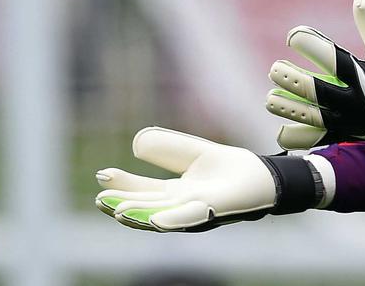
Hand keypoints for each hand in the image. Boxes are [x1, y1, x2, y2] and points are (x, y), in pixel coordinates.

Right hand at [95, 127, 321, 231]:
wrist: (264, 176)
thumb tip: (136, 144)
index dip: (122, 186)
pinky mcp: (217, 210)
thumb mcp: (191, 152)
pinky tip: (155, 220)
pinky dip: (174, 220)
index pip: (142, 192)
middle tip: (101, 201)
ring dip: (140, 215)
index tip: (102, 176)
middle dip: (123, 206)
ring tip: (118, 212)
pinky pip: (193, 217)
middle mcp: (182, 207)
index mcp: (175, 195)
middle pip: (147, 208)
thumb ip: (167, 148)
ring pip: (164, 217)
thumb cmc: (229, 168)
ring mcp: (199, 211)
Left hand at [266, 0, 364, 149]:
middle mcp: (358, 102)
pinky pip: (321, 141)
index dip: (312, 46)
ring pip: (315, 120)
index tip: (293, 36)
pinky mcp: (348, 136)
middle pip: (320, 93)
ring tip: (270, 100)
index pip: (335, 60)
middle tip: (274, 69)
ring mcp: (352, 123)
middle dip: (295, 81)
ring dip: (291, 110)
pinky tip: (282, 132)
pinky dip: (300, 139)